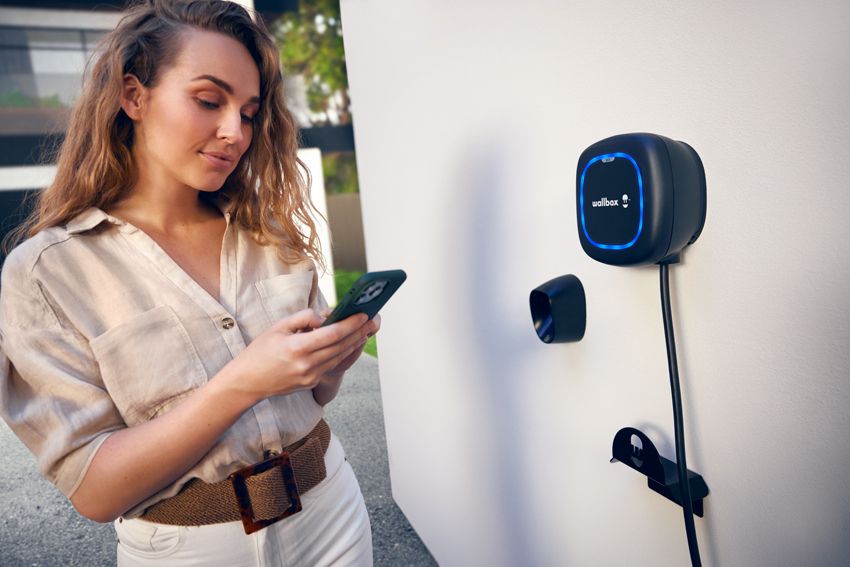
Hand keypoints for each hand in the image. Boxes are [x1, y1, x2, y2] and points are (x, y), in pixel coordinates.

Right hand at [220, 309, 373, 404]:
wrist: (247, 382)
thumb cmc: (260, 351)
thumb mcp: (278, 327)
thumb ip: (303, 318)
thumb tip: (325, 317)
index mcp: (297, 348)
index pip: (332, 334)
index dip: (351, 324)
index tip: (363, 314)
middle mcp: (306, 364)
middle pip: (341, 346)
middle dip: (359, 332)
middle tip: (373, 320)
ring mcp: (310, 376)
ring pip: (339, 357)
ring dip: (354, 343)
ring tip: (365, 330)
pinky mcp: (311, 383)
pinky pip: (331, 365)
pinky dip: (341, 353)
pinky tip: (349, 343)